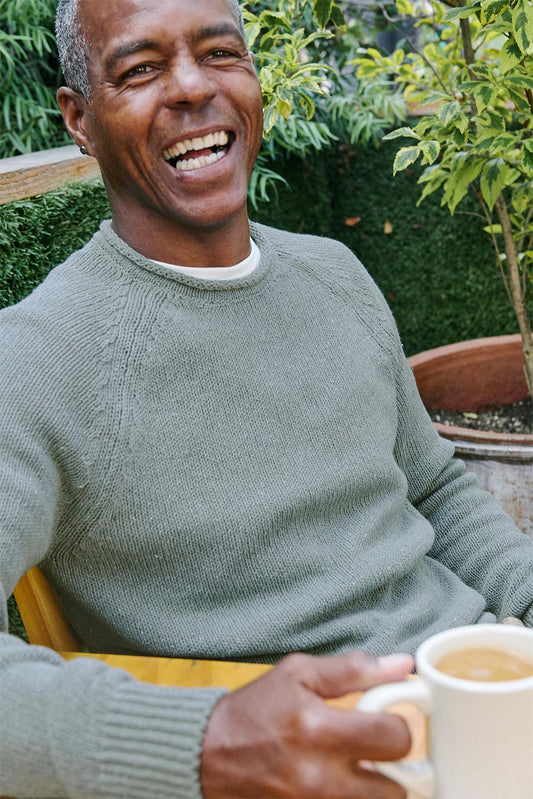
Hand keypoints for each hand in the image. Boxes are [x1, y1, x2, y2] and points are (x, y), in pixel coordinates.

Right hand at [200, 650, 413, 798]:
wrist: (208, 753)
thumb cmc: (255, 708)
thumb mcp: (298, 674)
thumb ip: (353, 670)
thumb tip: (403, 666)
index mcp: (318, 729)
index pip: (395, 739)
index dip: (399, 726)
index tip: (386, 720)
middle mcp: (318, 777)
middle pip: (396, 790)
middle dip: (392, 769)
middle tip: (374, 752)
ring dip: (372, 790)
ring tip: (352, 768)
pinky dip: (349, 798)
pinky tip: (334, 782)